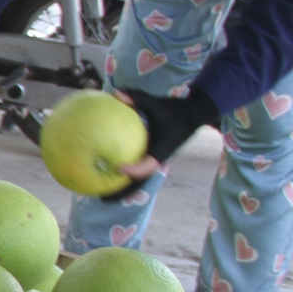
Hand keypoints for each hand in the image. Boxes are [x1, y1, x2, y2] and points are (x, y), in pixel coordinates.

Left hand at [102, 86, 220, 199]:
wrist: (194, 114)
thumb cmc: (175, 109)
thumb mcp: (157, 103)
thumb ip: (137, 98)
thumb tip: (115, 93)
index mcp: (161, 150)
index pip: (149, 165)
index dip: (135, 170)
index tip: (119, 169)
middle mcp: (157, 159)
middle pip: (139, 182)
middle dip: (122, 192)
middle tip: (102, 199)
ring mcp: (154, 160)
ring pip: (137, 179)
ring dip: (120, 188)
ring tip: (98, 195)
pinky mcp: (151, 157)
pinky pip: (134, 168)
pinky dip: (121, 173)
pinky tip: (101, 170)